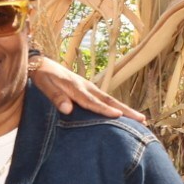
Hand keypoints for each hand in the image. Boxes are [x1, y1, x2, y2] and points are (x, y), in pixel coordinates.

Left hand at [30, 55, 145, 121]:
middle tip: (142, 120)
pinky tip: (123, 114)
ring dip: (125, 109)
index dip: (105, 109)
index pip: (92, 102)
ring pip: (110, 100)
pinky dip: (116, 106)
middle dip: (126, 110)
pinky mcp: (88, 89)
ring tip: (141, 119)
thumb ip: (56, 97)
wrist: (41, 63)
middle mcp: (86, 87)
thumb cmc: (42, 76)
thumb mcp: (45, 86)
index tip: (119, 116)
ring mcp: (89, 88)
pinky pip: (104, 99)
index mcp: (76, 88)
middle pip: (108, 100)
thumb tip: (68, 110)